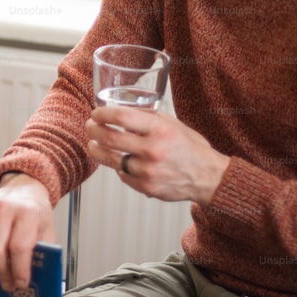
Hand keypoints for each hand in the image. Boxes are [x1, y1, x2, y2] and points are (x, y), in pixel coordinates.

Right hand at [0, 173, 55, 291]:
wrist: (23, 187)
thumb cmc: (35, 210)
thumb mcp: (47, 230)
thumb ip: (43, 252)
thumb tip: (35, 278)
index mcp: (27, 213)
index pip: (19, 247)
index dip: (19, 270)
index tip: (21, 282)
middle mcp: (5, 208)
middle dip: (2, 273)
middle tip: (8, 283)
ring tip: (5, 267)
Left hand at [85, 106, 228, 204]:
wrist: (207, 177)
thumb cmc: (189, 147)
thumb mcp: (171, 123)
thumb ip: (146, 117)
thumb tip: (118, 110)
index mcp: (160, 129)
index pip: (121, 117)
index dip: (102, 114)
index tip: (96, 113)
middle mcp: (153, 150)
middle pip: (109, 138)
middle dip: (93, 130)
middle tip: (89, 127)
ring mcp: (148, 171)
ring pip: (110, 159)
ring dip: (96, 150)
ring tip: (93, 144)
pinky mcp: (145, 187)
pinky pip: (122, 175)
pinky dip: (118, 167)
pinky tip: (120, 162)